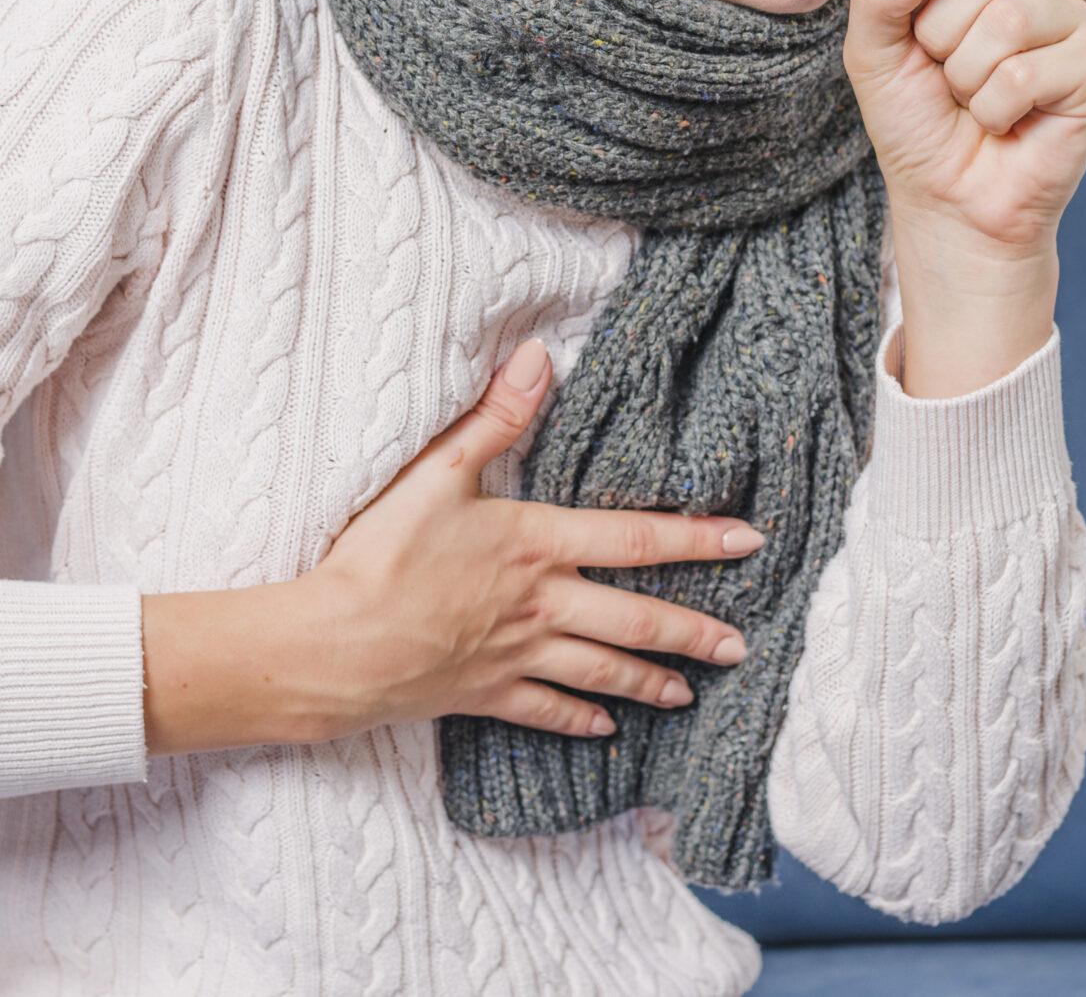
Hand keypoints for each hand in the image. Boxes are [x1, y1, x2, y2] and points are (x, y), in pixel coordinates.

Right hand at [144, 339, 765, 755]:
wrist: (337, 645)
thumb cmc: (381, 555)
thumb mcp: (436, 472)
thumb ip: (495, 418)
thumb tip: (540, 357)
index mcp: (538, 544)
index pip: (636, 538)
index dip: (697, 538)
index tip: (749, 541)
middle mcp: (542, 604)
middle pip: (636, 619)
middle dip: (693, 632)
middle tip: (740, 645)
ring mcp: (519, 655)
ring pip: (602, 670)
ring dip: (651, 682)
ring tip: (689, 691)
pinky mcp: (488, 694)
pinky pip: (548, 711)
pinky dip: (581, 719)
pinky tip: (606, 728)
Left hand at [843, 0, 1085, 257]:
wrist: (949, 200)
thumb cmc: (916, 123)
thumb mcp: (871, 52)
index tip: (919, 40)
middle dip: (943, 40)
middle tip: (951, 79)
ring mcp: (1069, 20)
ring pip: (1007, 23)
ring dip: (969, 81)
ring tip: (978, 102)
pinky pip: (1026, 74)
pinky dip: (997, 111)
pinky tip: (1008, 122)